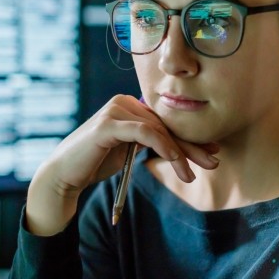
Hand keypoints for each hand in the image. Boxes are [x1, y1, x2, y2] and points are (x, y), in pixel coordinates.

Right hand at [25, 94, 218, 234]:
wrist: (64, 176)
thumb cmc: (95, 164)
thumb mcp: (129, 151)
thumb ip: (149, 142)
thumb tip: (180, 146)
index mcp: (129, 106)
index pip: (165, 122)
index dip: (189, 138)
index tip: (212, 152)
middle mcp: (122, 102)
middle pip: (165, 125)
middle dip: (191, 146)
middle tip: (214, 161)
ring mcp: (115, 110)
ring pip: (158, 130)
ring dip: (179, 153)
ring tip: (191, 175)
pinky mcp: (108, 124)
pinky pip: (145, 133)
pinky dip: (164, 148)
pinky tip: (176, 163)